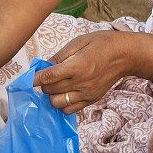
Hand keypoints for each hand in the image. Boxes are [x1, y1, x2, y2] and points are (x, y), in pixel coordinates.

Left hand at [33, 30, 152, 113]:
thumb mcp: (79, 42)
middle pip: (50, 91)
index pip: (48, 77)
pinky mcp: (90, 101)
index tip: (26, 79)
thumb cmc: (101, 44)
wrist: (126, 56)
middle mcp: (81, 83)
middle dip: (43, 84)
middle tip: (47, 76)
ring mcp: (86, 94)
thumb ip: (59, 56)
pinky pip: (68, 110)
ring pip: (56, 103)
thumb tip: (42, 66)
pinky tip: (64, 94)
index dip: (34, 79)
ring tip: (56, 86)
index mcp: (77, 66)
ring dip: (51, 96)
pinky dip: (61, 104)